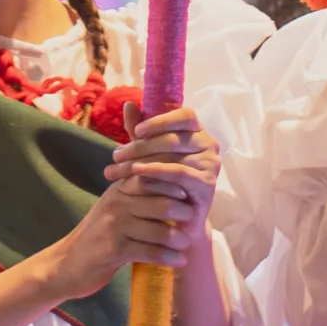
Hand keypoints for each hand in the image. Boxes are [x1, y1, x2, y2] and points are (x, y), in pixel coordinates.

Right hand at [37, 142, 212, 300]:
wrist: (66, 264)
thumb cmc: (97, 236)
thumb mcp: (113, 207)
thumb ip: (137, 194)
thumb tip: (174, 183)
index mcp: (119, 189)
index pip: (154, 177)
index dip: (176, 183)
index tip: (191, 194)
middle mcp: (117, 203)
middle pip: (160, 202)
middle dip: (182, 211)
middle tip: (193, 219)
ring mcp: (115, 226)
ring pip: (159, 229)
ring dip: (178, 238)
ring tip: (186, 243)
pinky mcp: (114, 250)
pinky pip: (150, 252)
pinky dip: (168, 258)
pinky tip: (178, 261)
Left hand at [102, 106, 220, 209]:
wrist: (177, 220)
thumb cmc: (162, 182)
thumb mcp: (148, 154)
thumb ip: (140, 131)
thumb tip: (129, 104)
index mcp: (197, 131)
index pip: (185, 115)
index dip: (160, 120)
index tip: (136, 131)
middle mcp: (208, 144)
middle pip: (173, 137)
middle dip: (139, 146)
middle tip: (115, 156)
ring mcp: (210, 163)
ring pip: (172, 154)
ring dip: (140, 160)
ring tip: (117, 168)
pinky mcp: (208, 183)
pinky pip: (179, 172)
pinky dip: (156, 170)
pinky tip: (137, 172)